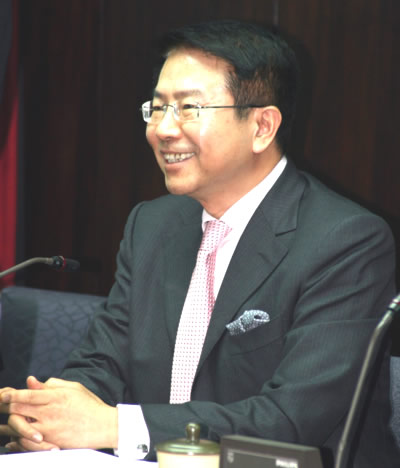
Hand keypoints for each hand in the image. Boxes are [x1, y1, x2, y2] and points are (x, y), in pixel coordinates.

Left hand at [0, 376, 117, 451]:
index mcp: (56, 396)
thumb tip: (31, 381)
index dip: (12, 394)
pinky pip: (27, 442)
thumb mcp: (73, 388)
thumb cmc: (90, 405)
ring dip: (10, 424)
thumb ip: (52, 384)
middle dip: (7, 407)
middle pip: (19, 409)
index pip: (27, 394)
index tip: (4, 395)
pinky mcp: (51, 442)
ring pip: (20, 427)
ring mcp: (49, 429)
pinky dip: (17, 440)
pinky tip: (14, 439)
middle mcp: (50, 412)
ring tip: (5, 424)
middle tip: (2, 406)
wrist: (103, 426)